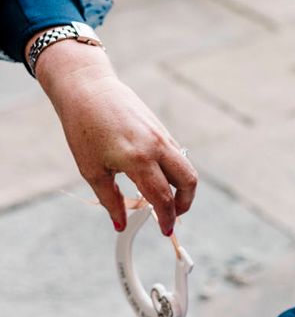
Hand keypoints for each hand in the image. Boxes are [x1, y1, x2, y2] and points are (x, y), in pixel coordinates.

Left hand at [34, 41, 196, 235]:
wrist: (86, 87)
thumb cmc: (83, 127)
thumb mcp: (91, 169)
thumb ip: (110, 200)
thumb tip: (120, 224)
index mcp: (138, 159)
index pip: (163, 198)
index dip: (167, 218)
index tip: (165, 230)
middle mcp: (156, 147)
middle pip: (188, 182)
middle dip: (184, 204)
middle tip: (171, 214)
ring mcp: (163, 137)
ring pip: (186, 169)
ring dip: (182, 188)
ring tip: (164, 197)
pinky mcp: (162, 130)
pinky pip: (177, 157)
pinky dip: (173, 173)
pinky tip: (155, 177)